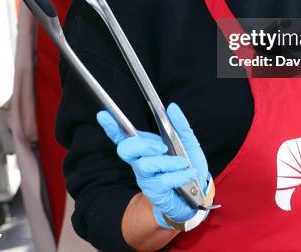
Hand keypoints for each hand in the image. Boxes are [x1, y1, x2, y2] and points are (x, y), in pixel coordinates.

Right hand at [97, 103, 208, 228]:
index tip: (103, 115)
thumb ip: (180, 125)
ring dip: (167, 162)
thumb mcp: (187, 142)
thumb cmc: (187, 165)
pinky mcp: (154, 192)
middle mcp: (140, 161)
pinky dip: (178, 175)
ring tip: (183, 162)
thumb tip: (172, 107)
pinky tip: (189, 173)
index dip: (112, 127)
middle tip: (163, 147)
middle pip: (126, 150)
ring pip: (145, 165)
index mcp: (145, 146)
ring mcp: (145, 178)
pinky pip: (162, 181)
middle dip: (143, 145)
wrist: (197, 193)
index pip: (123, 136)